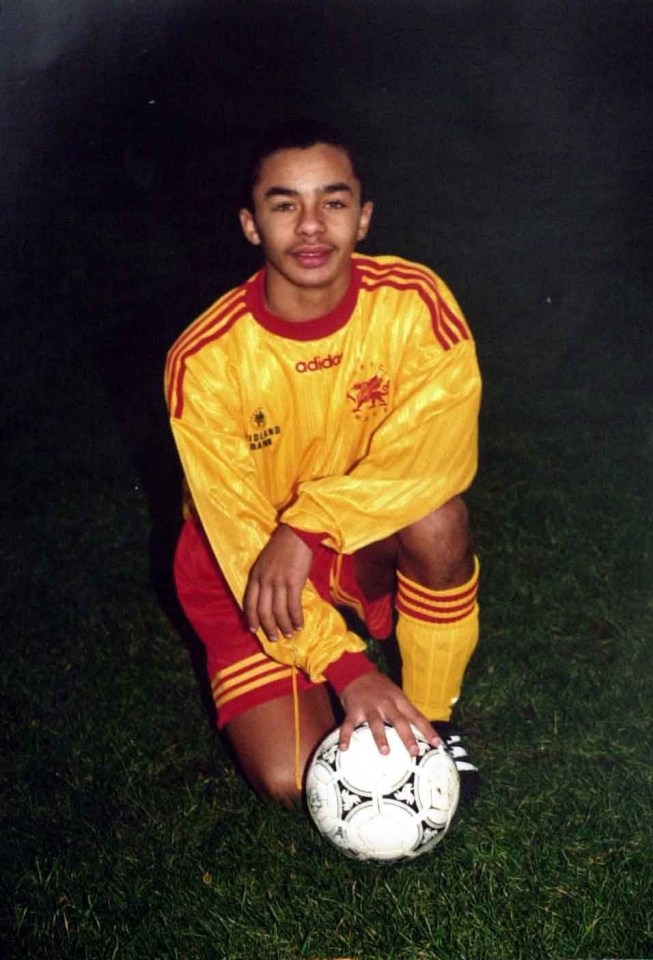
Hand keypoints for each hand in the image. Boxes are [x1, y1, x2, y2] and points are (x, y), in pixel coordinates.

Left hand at [243, 525, 313, 640]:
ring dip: (284, 626)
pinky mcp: (293, 582)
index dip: (251, 618)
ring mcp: (278, 582)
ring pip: (278, 612)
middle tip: (274, 638)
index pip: (248, 602)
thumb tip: (270, 598)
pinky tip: (300, 624)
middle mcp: (264, 581)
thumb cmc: (283, 546)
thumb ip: (265, 578)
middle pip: (263, 611)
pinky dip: (296, 618)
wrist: (297, 533)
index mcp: (255, 575)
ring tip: (289, 634)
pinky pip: (293, 606)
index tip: (254, 630)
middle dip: (268, 627)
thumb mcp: (266, 562)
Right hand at [338, 671, 441, 756]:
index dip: (428, 730)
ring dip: (381, 737)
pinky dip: (346, 736)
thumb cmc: (379, 687)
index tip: (438, 744)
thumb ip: (404, 710)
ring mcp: (369, 707)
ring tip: (385, 752)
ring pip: (376, 723)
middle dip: (407, 736)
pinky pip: (349, 725)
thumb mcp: (396, 694)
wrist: (355, 671)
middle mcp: (386, 703)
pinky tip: (344, 748)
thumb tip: (420, 730)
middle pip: (399, 721)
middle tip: (414, 751)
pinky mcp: (354, 710)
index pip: (417, 716)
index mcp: (399, 700)